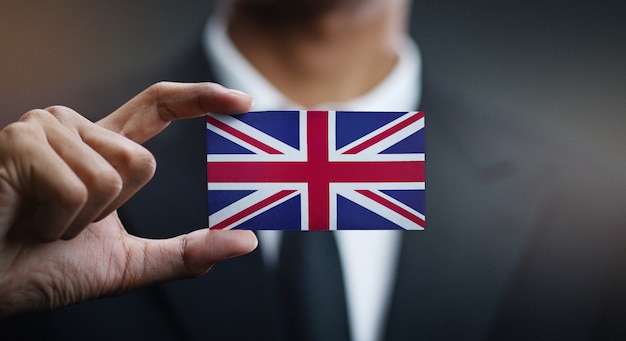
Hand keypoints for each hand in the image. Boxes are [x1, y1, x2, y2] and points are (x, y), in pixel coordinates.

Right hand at [0, 82, 256, 315]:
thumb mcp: (128, 263)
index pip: (158, 106)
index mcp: (100, 148)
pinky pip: (78, 187)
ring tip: (41, 222)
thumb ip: (186, 252)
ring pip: (114, 175)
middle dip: (112, 211)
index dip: (201, 98)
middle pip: (143, 161)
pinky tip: (25, 220)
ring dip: (82, 220)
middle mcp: (74, 128)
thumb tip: (245, 240)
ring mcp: (45, 129)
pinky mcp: (21, 141)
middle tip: (65, 224)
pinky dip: (58, 223)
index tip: (242, 102)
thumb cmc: (42, 268)